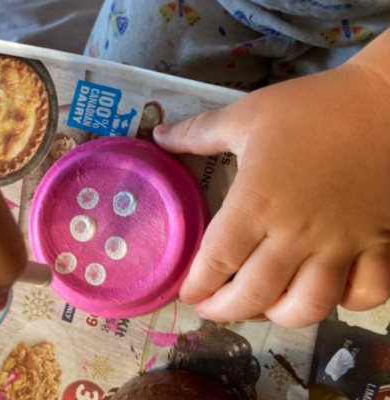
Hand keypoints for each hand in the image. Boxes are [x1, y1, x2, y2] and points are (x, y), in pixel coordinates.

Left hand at [155, 60, 389, 326]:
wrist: (386, 101)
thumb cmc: (311, 109)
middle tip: (212, 309)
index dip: (196, 284)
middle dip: (226, 311)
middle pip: (255, 294)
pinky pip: (365, 293)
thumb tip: (157, 137)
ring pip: (309, 306)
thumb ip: (198, 132)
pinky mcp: (378, 244)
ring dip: (280, 315)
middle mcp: (295, 235)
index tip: (187, 293)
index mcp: (257, 204)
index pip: (217, 261)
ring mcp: (340, 244)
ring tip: (264, 306)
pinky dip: (345, 302)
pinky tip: (329, 292)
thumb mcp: (246, 115)